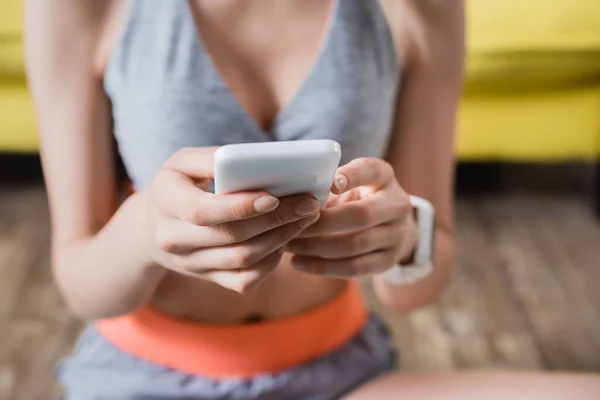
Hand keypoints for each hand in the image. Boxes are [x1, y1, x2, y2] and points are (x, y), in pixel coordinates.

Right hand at [143, 147, 320, 291]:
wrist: (152, 228)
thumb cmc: (177, 185)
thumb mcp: (182, 163)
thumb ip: (212, 158)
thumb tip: (253, 161)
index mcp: (166, 202)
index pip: (203, 211)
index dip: (240, 206)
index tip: (274, 197)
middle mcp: (174, 239)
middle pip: (231, 236)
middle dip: (276, 220)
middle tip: (308, 204)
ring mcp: (191, 264)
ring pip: (243, 259)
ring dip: (281, 239)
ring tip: (305, 219)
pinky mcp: (208, 278)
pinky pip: (244, 281)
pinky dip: (271, 264)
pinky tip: (285, 241)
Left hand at [286, 158, 416, 277]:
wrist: (391, 227)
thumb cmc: (357, 198)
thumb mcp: (351, 183)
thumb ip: (329, 184)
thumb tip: (292, 194)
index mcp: (384, 177)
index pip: (372, 170)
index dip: (352, 176)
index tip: (330, 184)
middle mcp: (397, 205)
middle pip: (360, 216)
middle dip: (321, 223)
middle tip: (291, 224)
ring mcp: (396, 235)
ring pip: (354, 245)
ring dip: (316, 246)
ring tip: (288, 244)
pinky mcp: (388, 261)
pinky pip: (353, 268)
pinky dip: (322, 267)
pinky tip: (298, 262)